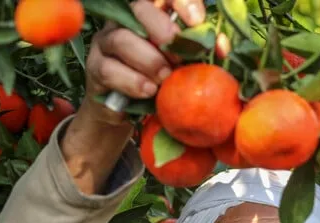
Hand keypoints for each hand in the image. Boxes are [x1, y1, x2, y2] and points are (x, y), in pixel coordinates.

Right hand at [62, 0, 205, 191]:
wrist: (127, 114)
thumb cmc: (161, 84)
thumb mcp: (183, 67)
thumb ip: (200, 54)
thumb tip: (223, 48)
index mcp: (151, 14)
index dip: (181, 2)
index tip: (197, 20)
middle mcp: (125, 21)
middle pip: (139, 9)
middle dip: (163, 31)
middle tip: (180, 57)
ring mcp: (107, 42)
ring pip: (122, 39)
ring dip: (149, 60)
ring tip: (165, 79)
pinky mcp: (96, 68)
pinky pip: (109, 69)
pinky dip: (132, 82)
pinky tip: (148, 92)